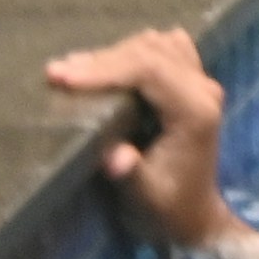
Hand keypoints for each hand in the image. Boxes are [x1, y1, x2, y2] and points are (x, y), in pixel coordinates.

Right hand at [40, 29, 227, 258]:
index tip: (62, 78)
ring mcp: (201, 83)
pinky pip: (164, 51)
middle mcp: (204, 88)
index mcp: (196, 110)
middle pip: (152, 51)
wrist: (193, 213)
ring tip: (71, 71)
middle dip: (101, 60)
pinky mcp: (191, 84)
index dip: (106, 69)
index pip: (152, 70)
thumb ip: (132, 174)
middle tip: (55, 74)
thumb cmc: (166, 207)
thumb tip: (115, 156)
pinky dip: (130, 53)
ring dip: (114, 54)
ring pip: (157, 45)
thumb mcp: (145, 197)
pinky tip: (101, 67)